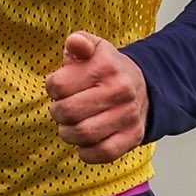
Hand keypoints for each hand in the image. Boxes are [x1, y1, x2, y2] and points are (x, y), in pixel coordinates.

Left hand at [44, 30, 149, 163]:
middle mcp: (120, 90)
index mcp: (106, 66)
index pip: (58, 85)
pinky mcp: (133, 136)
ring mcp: (128, 115)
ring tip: (71, 125)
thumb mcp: (95, 47)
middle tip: (62, 110)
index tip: (59, 88)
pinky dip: (86, 152)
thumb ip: (79, 42)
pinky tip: (84, 142)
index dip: (52, 88)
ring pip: (82, 133)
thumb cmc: (108, 68)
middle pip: (68, 111)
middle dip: (57, 112)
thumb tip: (75, 43)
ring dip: (68, 133)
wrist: (144, 86)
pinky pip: (103, 153)